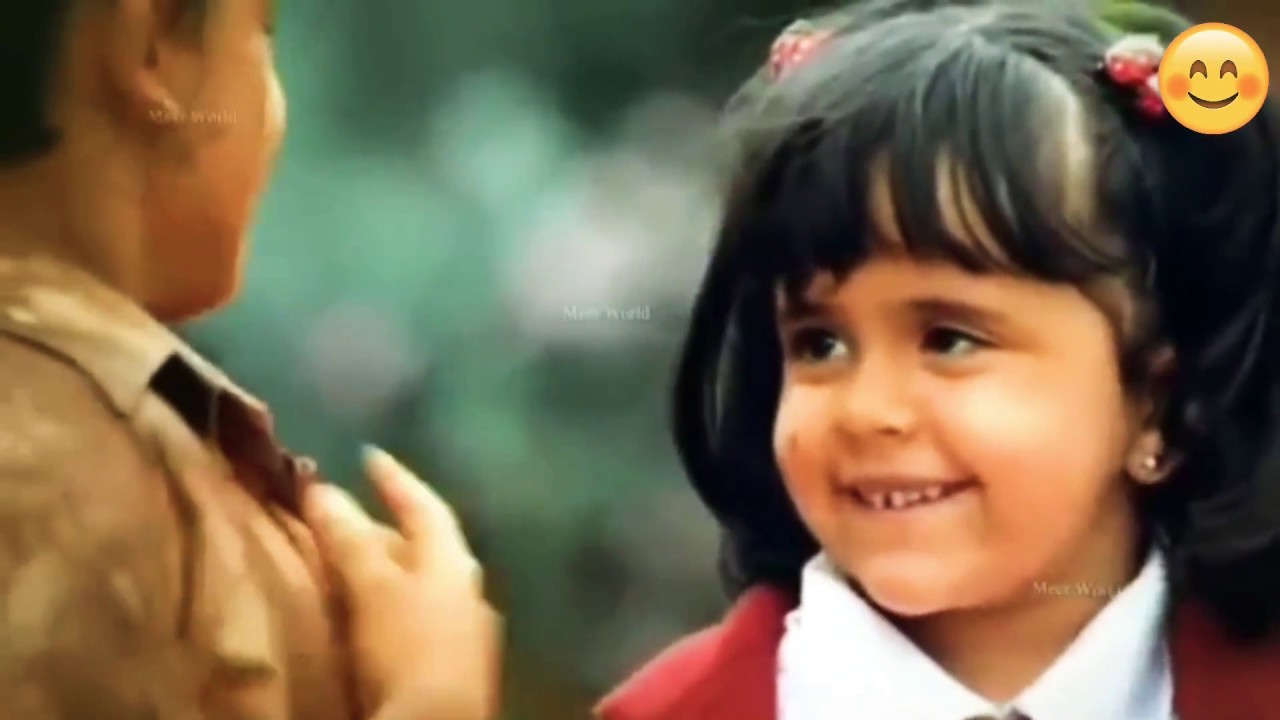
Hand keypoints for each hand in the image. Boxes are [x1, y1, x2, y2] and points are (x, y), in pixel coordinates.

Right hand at [304, 447, 501, 719]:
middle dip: (384, 529)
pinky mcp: (450, 665)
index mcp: (453, 560)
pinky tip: (365, 617)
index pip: (424, 505)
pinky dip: (390, 606)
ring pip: (420, 584)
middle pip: (423, 546)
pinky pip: (416, 619)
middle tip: (341, 518)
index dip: (395, 479)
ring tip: (345, 566)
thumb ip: (348, 537)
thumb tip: (320, 487)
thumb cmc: (408, 646)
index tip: (369, 455)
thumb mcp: (372, 586)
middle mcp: (467, 587)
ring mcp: (464, 628)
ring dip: (386, 570)